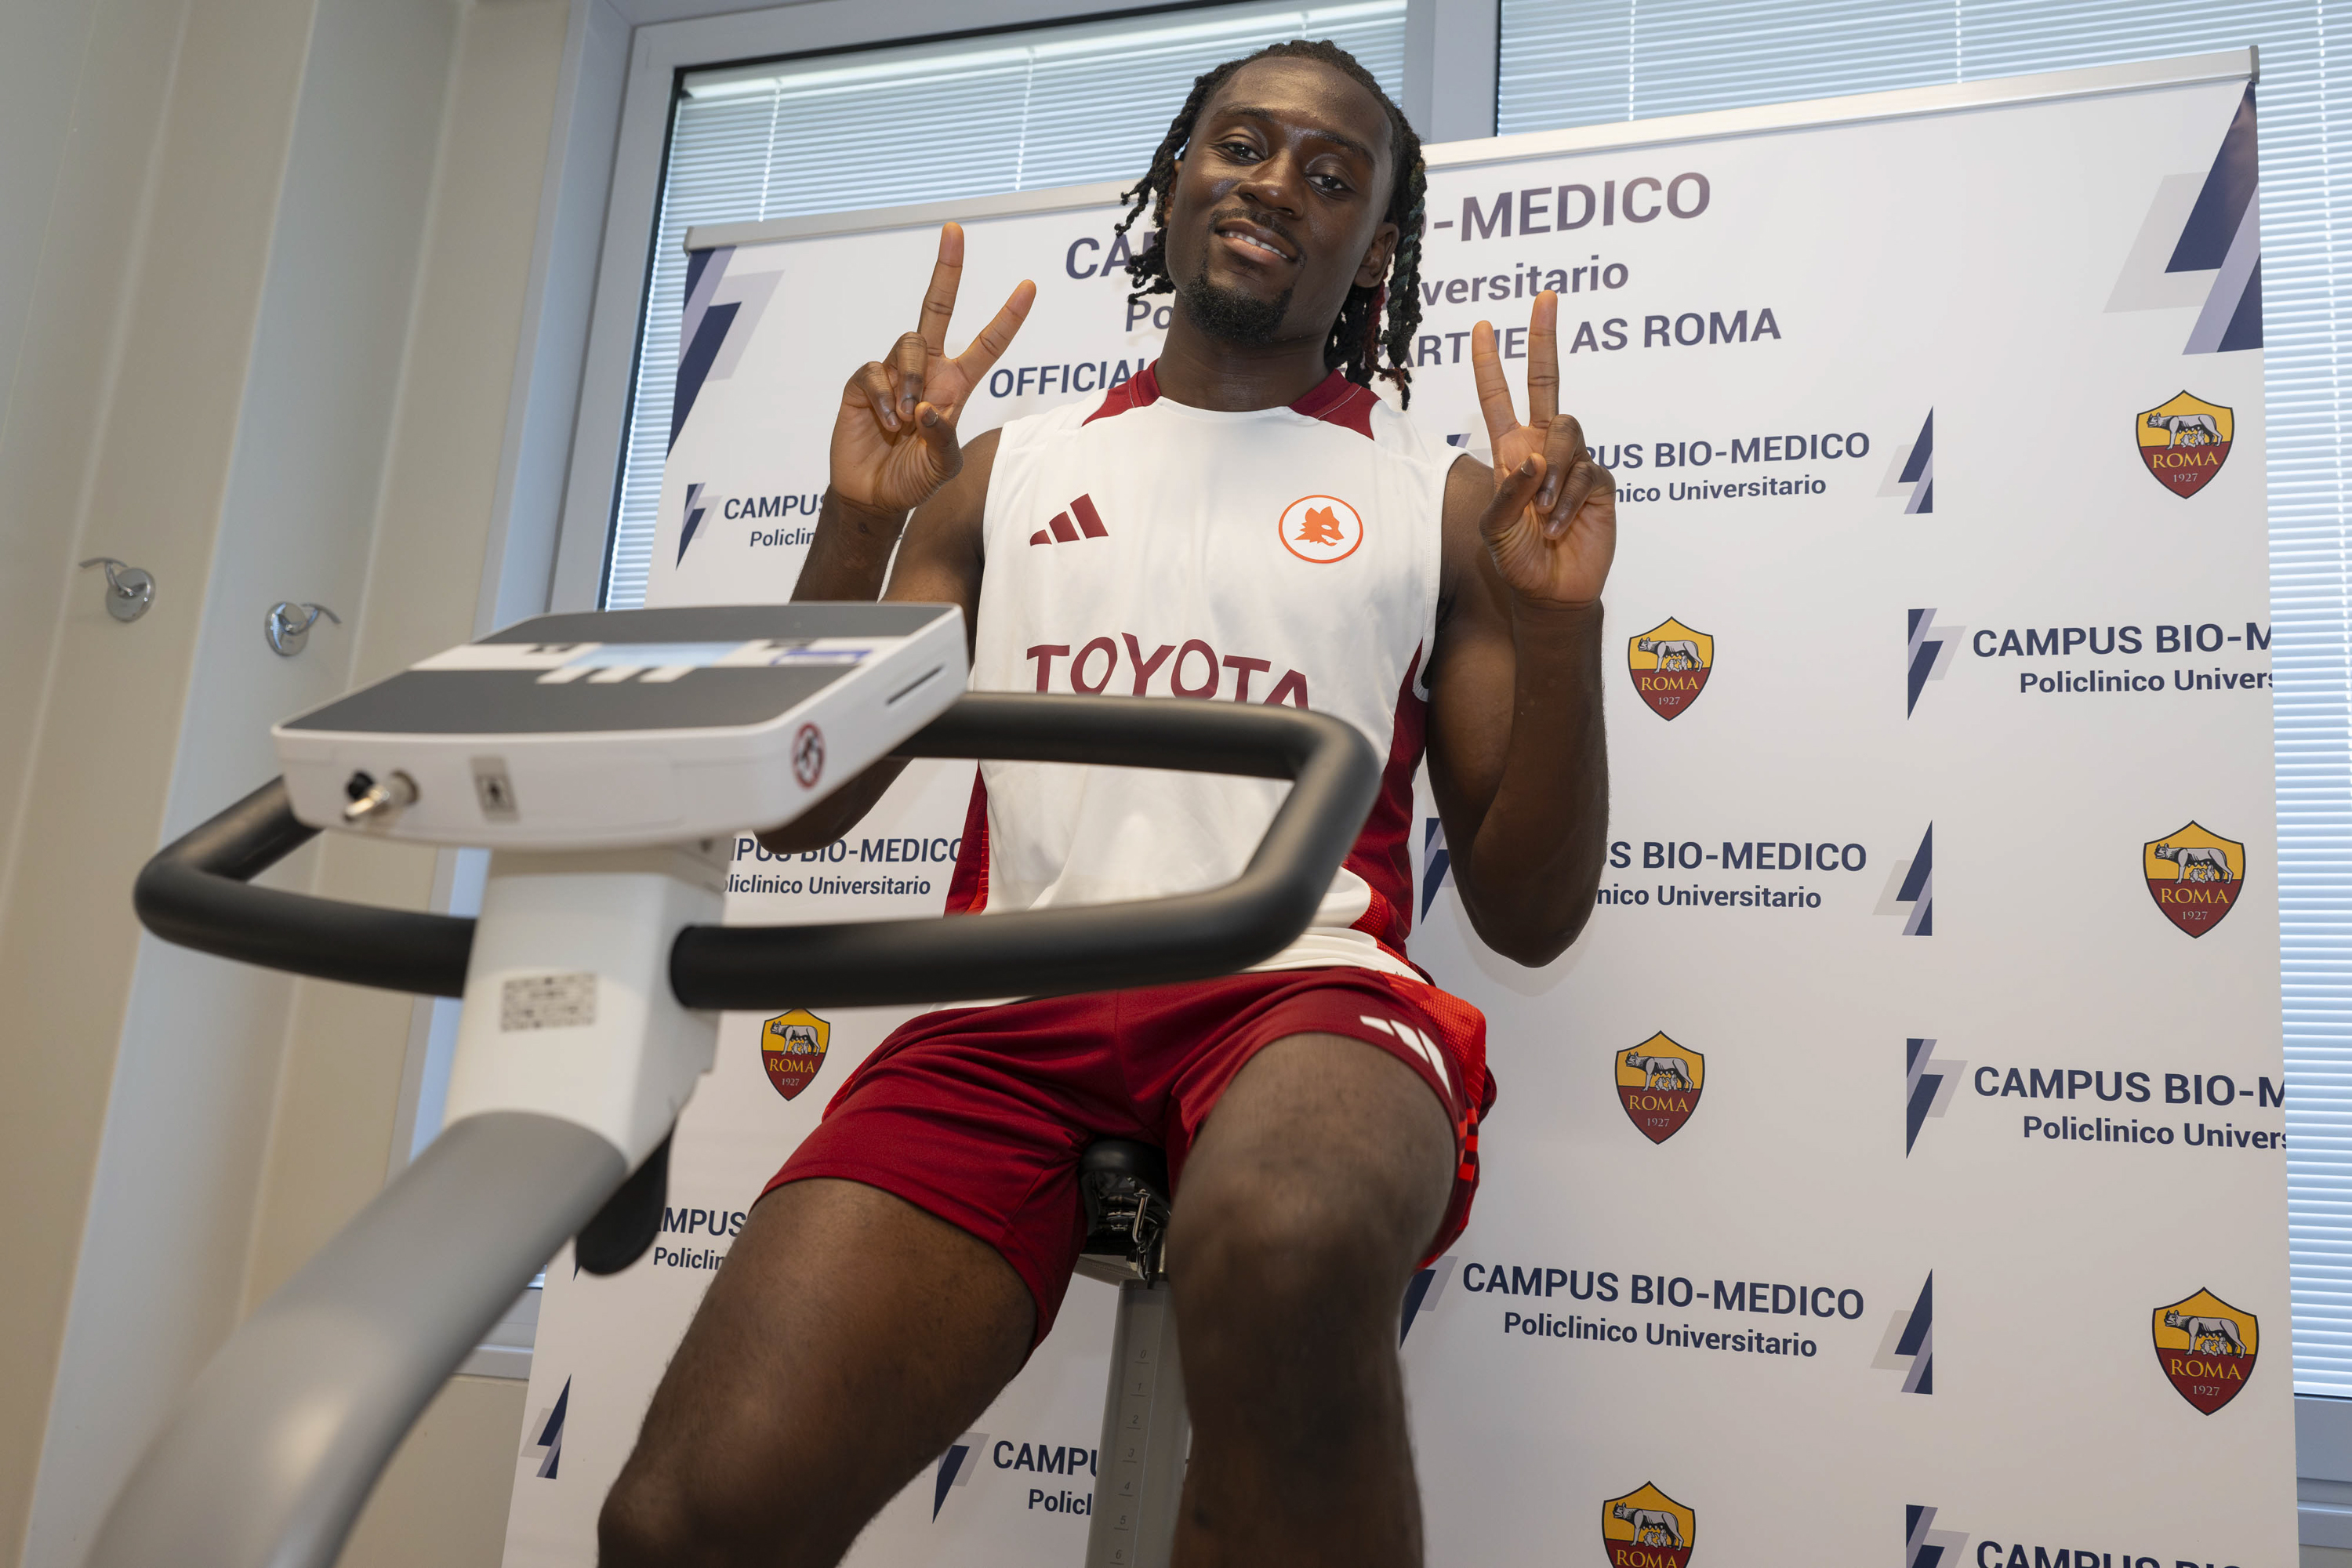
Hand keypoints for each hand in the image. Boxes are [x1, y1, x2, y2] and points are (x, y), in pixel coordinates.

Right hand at [832, 223, 1034, 515]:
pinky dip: (884, 396)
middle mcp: (927, 371)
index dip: (1008, 317)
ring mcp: (894, 373)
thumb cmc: (913, 480)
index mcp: (956, 386)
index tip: (1029, 286)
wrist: (873, 495)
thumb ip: (943, 439)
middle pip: (938, 308)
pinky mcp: (862, 383)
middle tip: (955, 230)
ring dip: (910, 380)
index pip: (987, 345)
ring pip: (908, 343)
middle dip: (947, 270)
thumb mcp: (942, 467)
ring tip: (905, 419)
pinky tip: (887, 421)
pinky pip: (875, 371)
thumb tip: (927, 408)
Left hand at [1470, 293, 1615, 609]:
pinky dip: (1569, 500)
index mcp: (1510, 451)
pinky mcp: (1599, 483)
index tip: (1480, 326)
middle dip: (1543, 339)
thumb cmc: (1517, 558)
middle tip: (1545, 297)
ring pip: (1567, 431)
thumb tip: (1535, 457)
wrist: (1551, 591)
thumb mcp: (1494, 528)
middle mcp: (1542, 447)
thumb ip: (1508, 491)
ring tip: (1544, 513)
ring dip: (1553, 472)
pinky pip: (1587, 473)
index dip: (1488, 364)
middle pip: (1546, 382)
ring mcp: (1573, 462)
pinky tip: (1559, 525)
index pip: (1498, 398)